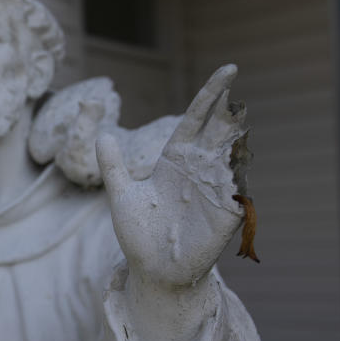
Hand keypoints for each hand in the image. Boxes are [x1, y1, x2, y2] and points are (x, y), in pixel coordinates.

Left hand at [97, 65, 245, 288]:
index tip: (228, 70)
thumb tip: (102, 135)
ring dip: (234, 137)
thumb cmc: (138, 234)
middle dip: (228, 108)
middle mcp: (198, 170)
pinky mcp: (225, 214)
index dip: (210, 95)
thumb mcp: (121, 195)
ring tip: (237, 117)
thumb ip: (113, 166)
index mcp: (175, 160)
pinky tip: (234, 165)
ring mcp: (214, 190)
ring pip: (232, 155)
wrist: (151, 270)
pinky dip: (237, 176)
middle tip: (235, 84)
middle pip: (218, 130)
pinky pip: (237, 190)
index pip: (195, 120)